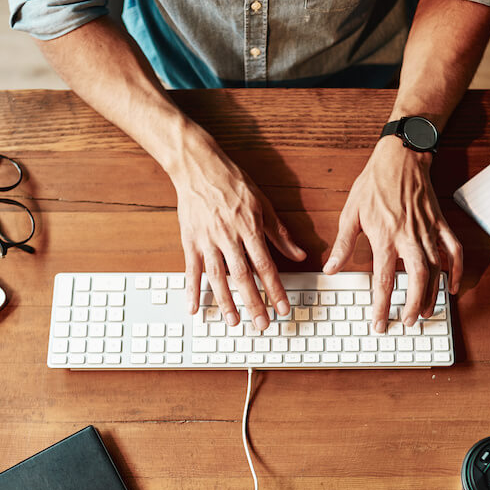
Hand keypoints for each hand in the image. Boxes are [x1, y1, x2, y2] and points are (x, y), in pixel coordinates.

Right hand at [173, 143, 305, 328]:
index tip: (283, 308)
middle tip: (262, 324)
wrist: (198, 166)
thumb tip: (299, 254)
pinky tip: (194, 308)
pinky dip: (191, 290)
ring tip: (234, 321)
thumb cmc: (232, 182)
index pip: (266, 266)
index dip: (276, 289)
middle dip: (254, 303)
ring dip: (226, 302)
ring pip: (218, 277)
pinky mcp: (189, 240)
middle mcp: (228, 237)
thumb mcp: (263, 204)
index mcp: (249, 228)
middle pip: (243, 277)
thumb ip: (280, 233)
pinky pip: (190, 269)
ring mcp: (207, 240)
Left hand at [323, 138, 462, 330]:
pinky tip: (453, 286)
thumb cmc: (374, 183)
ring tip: (427, 312)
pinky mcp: (441, 224)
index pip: (384, 279)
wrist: (401, 157)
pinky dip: (457, 271)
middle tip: (409, 322)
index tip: (380, 323)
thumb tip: (330, 269)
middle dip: (415, 305)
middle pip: (418, 279)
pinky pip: (455, 251)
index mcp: (385, 236)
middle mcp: (409, 237)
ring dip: (434, 294)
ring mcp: (428, 231)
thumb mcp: (350, 213)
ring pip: (437, 270)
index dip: (382, 305)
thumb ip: (342, 245)